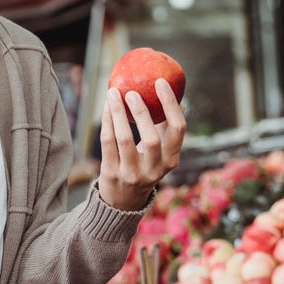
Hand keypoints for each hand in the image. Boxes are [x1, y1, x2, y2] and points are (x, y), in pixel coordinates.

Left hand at [97, 78, 185, 209]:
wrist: (123, 200)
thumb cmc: (144, 164)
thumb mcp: (160, 152)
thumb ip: (166, 129)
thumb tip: (178, 99)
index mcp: (172, 159)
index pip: (178, 130)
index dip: (171, 105)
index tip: (160, 82)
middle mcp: (155, 170)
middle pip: (152, 139)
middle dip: (142, 113)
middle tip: (132, 92)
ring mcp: (133, 174)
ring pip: (124, 140)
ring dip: (118, 114)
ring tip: (113, 93)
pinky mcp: (112, 174)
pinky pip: (108, 143)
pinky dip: (106, 122)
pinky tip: (105, 107)